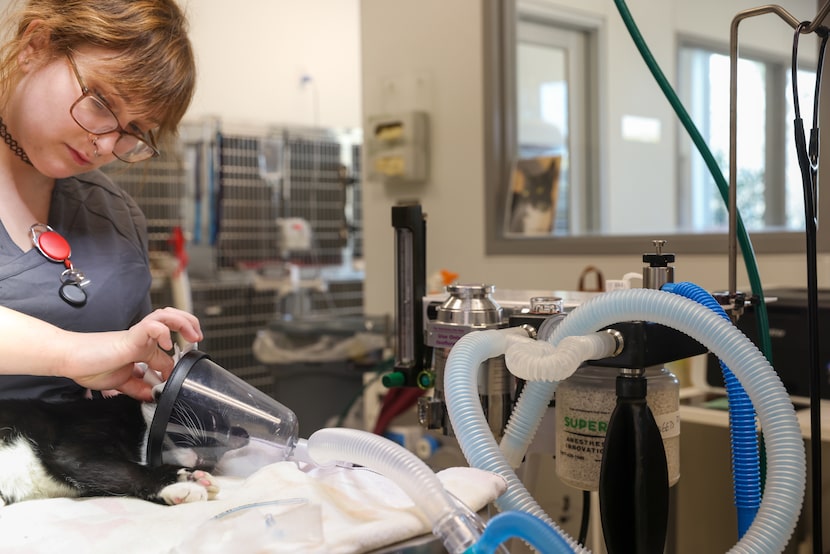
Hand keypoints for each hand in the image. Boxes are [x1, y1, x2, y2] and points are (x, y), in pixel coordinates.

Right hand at [66, 307, 202, 400]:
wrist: (70, 359)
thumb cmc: (91, 366)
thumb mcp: (120, 382)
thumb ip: (137, 387)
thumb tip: (152, 395)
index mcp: (142, 350)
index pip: (169, 353)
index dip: (179, 364)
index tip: (180, 378)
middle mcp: (143, 340)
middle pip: (172, 321)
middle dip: (190, 325)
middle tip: (198, 338)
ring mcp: (138, 336)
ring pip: (166, 316)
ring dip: (183, 321)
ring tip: (192, 333)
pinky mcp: (130, 336)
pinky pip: (152, 326)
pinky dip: (164, 331)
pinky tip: (167, 343)